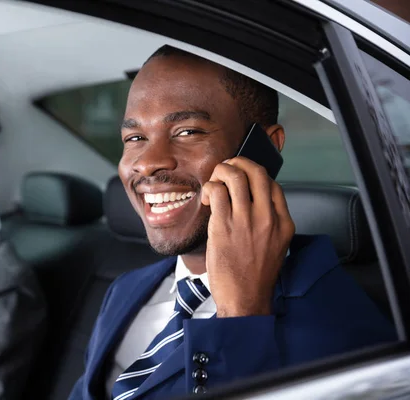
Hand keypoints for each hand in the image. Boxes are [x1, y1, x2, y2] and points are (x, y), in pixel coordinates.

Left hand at [201, 157, 294, 317]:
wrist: (245, 299)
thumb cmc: (255, 275)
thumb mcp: (275, 245)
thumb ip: (268, 222)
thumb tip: (250, 200)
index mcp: (284, 222)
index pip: (273, 184)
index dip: (255, 175)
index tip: (242, 179)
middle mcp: (268, 218)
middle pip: (257, 172)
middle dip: (238, 162)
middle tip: (226, 169)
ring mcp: (246, 220)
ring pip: (235, 176)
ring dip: (220, 172)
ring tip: (214, 183)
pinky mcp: (224, 226)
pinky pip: (217, 192)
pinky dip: (210, 189)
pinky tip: (207, 199)